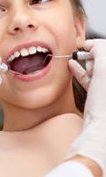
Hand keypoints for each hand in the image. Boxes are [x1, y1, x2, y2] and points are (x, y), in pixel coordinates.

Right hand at [67, 39, 105, 176]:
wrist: (101, 131)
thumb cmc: (104, 104)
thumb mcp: (103, 69)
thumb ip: (100, 51)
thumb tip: (93, 44)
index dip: (97, 46)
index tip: (85, 45)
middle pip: (103, 61)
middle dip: (92, 56)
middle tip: (80, 54)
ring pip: (97, 70)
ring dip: (86, 64)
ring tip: (74, 59)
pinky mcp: (101, 98)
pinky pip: (92, 80)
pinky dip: (82, 73)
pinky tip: (73, 67)